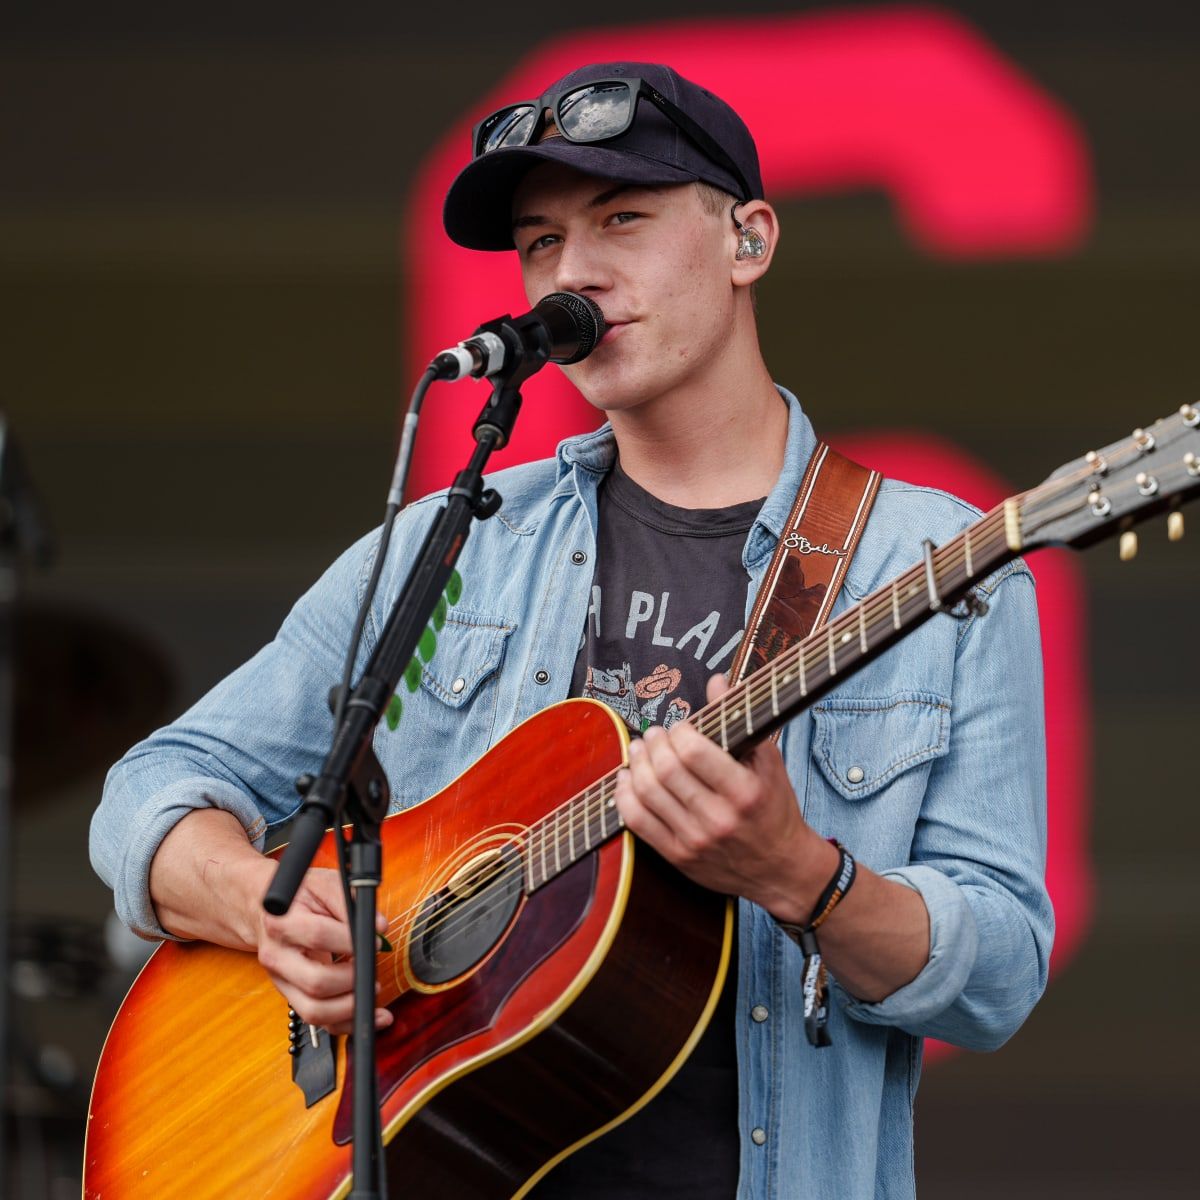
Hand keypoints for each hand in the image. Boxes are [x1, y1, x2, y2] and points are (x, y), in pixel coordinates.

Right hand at [253, 865, 393, 1035]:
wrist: (264, 910)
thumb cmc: (301, 896)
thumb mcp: (324, 884)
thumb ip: (350, 902)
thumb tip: (378, 927)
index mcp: (281, 922)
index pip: (318, 936)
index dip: (351, 940)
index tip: (373, 939)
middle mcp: (277, 956)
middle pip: (316, 982)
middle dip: (353, 979)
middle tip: (371, 965)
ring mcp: (281, 981)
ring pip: (315, 1011)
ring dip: (351, 1006)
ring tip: (372, 987)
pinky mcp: (291, 996)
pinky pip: (319, 1021)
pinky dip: (348, 1023)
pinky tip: (372, 1015)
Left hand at [614, 674, 835, 921]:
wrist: (781, 868)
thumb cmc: (774, 808)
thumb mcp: (768, 762)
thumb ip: (740, 720)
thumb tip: (716, 680)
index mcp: (744, 792)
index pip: (694, 752)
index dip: (678, 732)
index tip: (679, 726)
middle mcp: (719, 819)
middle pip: (666, 770)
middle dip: (653, 743)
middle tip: (653, 733)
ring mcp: (695, 840)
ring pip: (647, 793)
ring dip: (636, 763)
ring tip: (638, 749)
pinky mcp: (677, 857)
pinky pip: (637, 822)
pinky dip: (624, 795)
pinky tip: (627, 778)